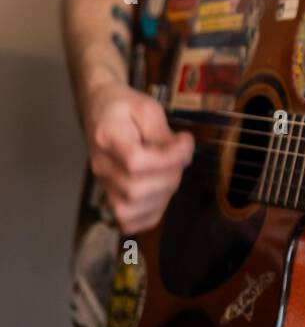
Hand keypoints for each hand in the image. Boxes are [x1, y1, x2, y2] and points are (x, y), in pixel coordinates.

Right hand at [85, 83, 193, 233]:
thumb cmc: (124, 106)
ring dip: (163, 195)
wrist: (98, 107)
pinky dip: (149, 214)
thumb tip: (181, 156)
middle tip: (180, 155)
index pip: (136, 162)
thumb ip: (162, 134)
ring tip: (171, 171)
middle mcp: (101, 165)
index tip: (185, 141)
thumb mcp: (146, 108)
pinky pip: (127, 221)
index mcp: (108, 138)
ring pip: (131, 210)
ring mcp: (102, 183)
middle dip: (170, 175)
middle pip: (135, 190)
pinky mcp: (108, 194)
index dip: (169, 158)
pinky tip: (161, 193)